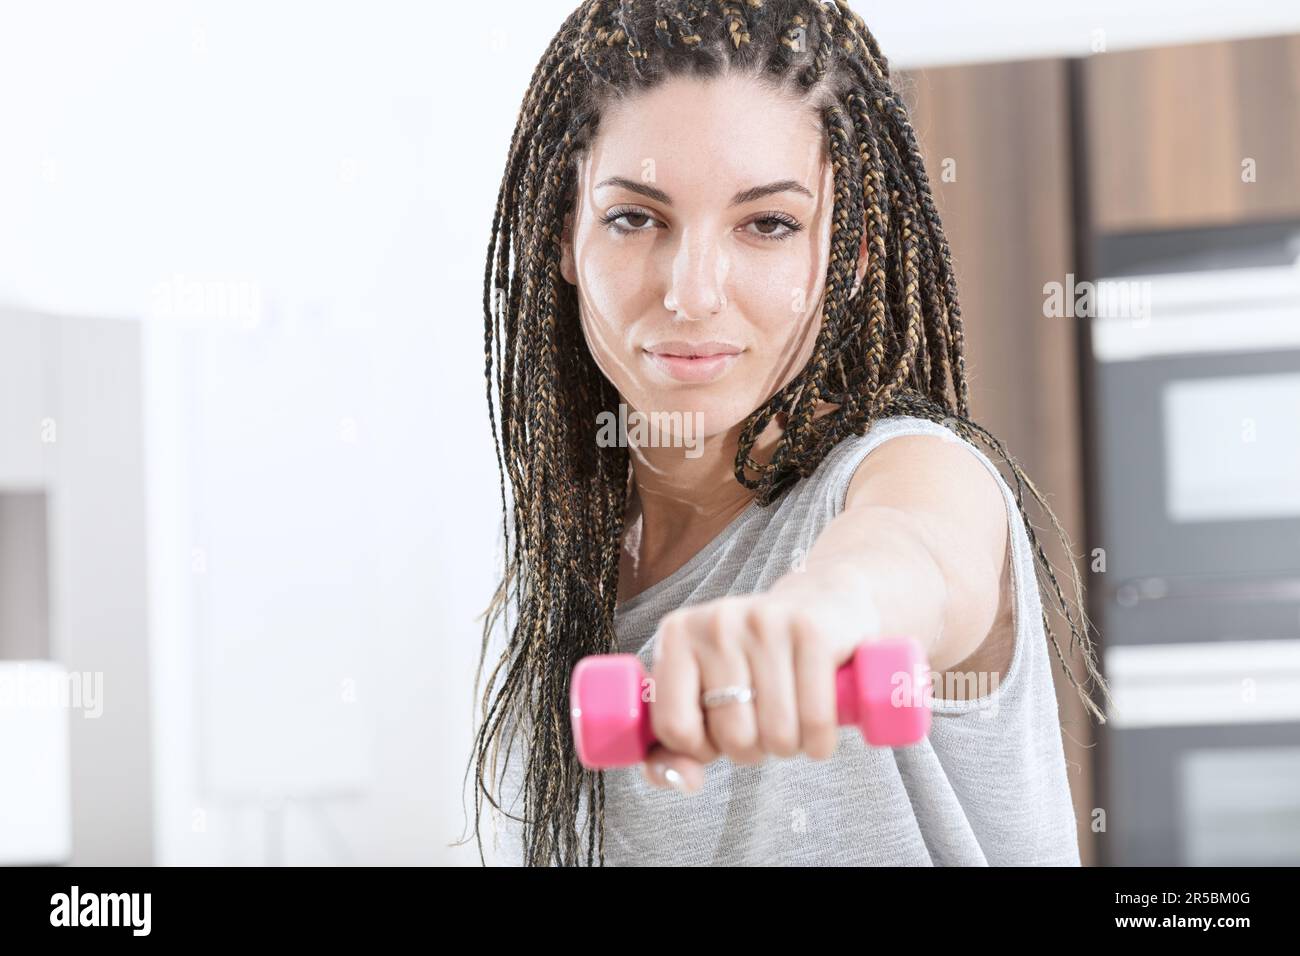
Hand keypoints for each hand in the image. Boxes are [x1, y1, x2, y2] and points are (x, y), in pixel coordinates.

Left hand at [639, 573, 879, 792]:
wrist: (820, 603)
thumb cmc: (754, 662)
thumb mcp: (705, 693)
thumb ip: (675, 747)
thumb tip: (683, 781)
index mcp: (678, 635)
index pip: (674, 727)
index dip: (701, 750)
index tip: (717, 733)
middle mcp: (717, 622)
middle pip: (733, 736)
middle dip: (752, 750)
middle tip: (761, 724)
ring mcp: (765, 623)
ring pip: (777, 734)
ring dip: (789, 747)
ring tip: (789, 721)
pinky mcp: (811, 632)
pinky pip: (815, 720)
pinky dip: (819, 742)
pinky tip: (816, 732)